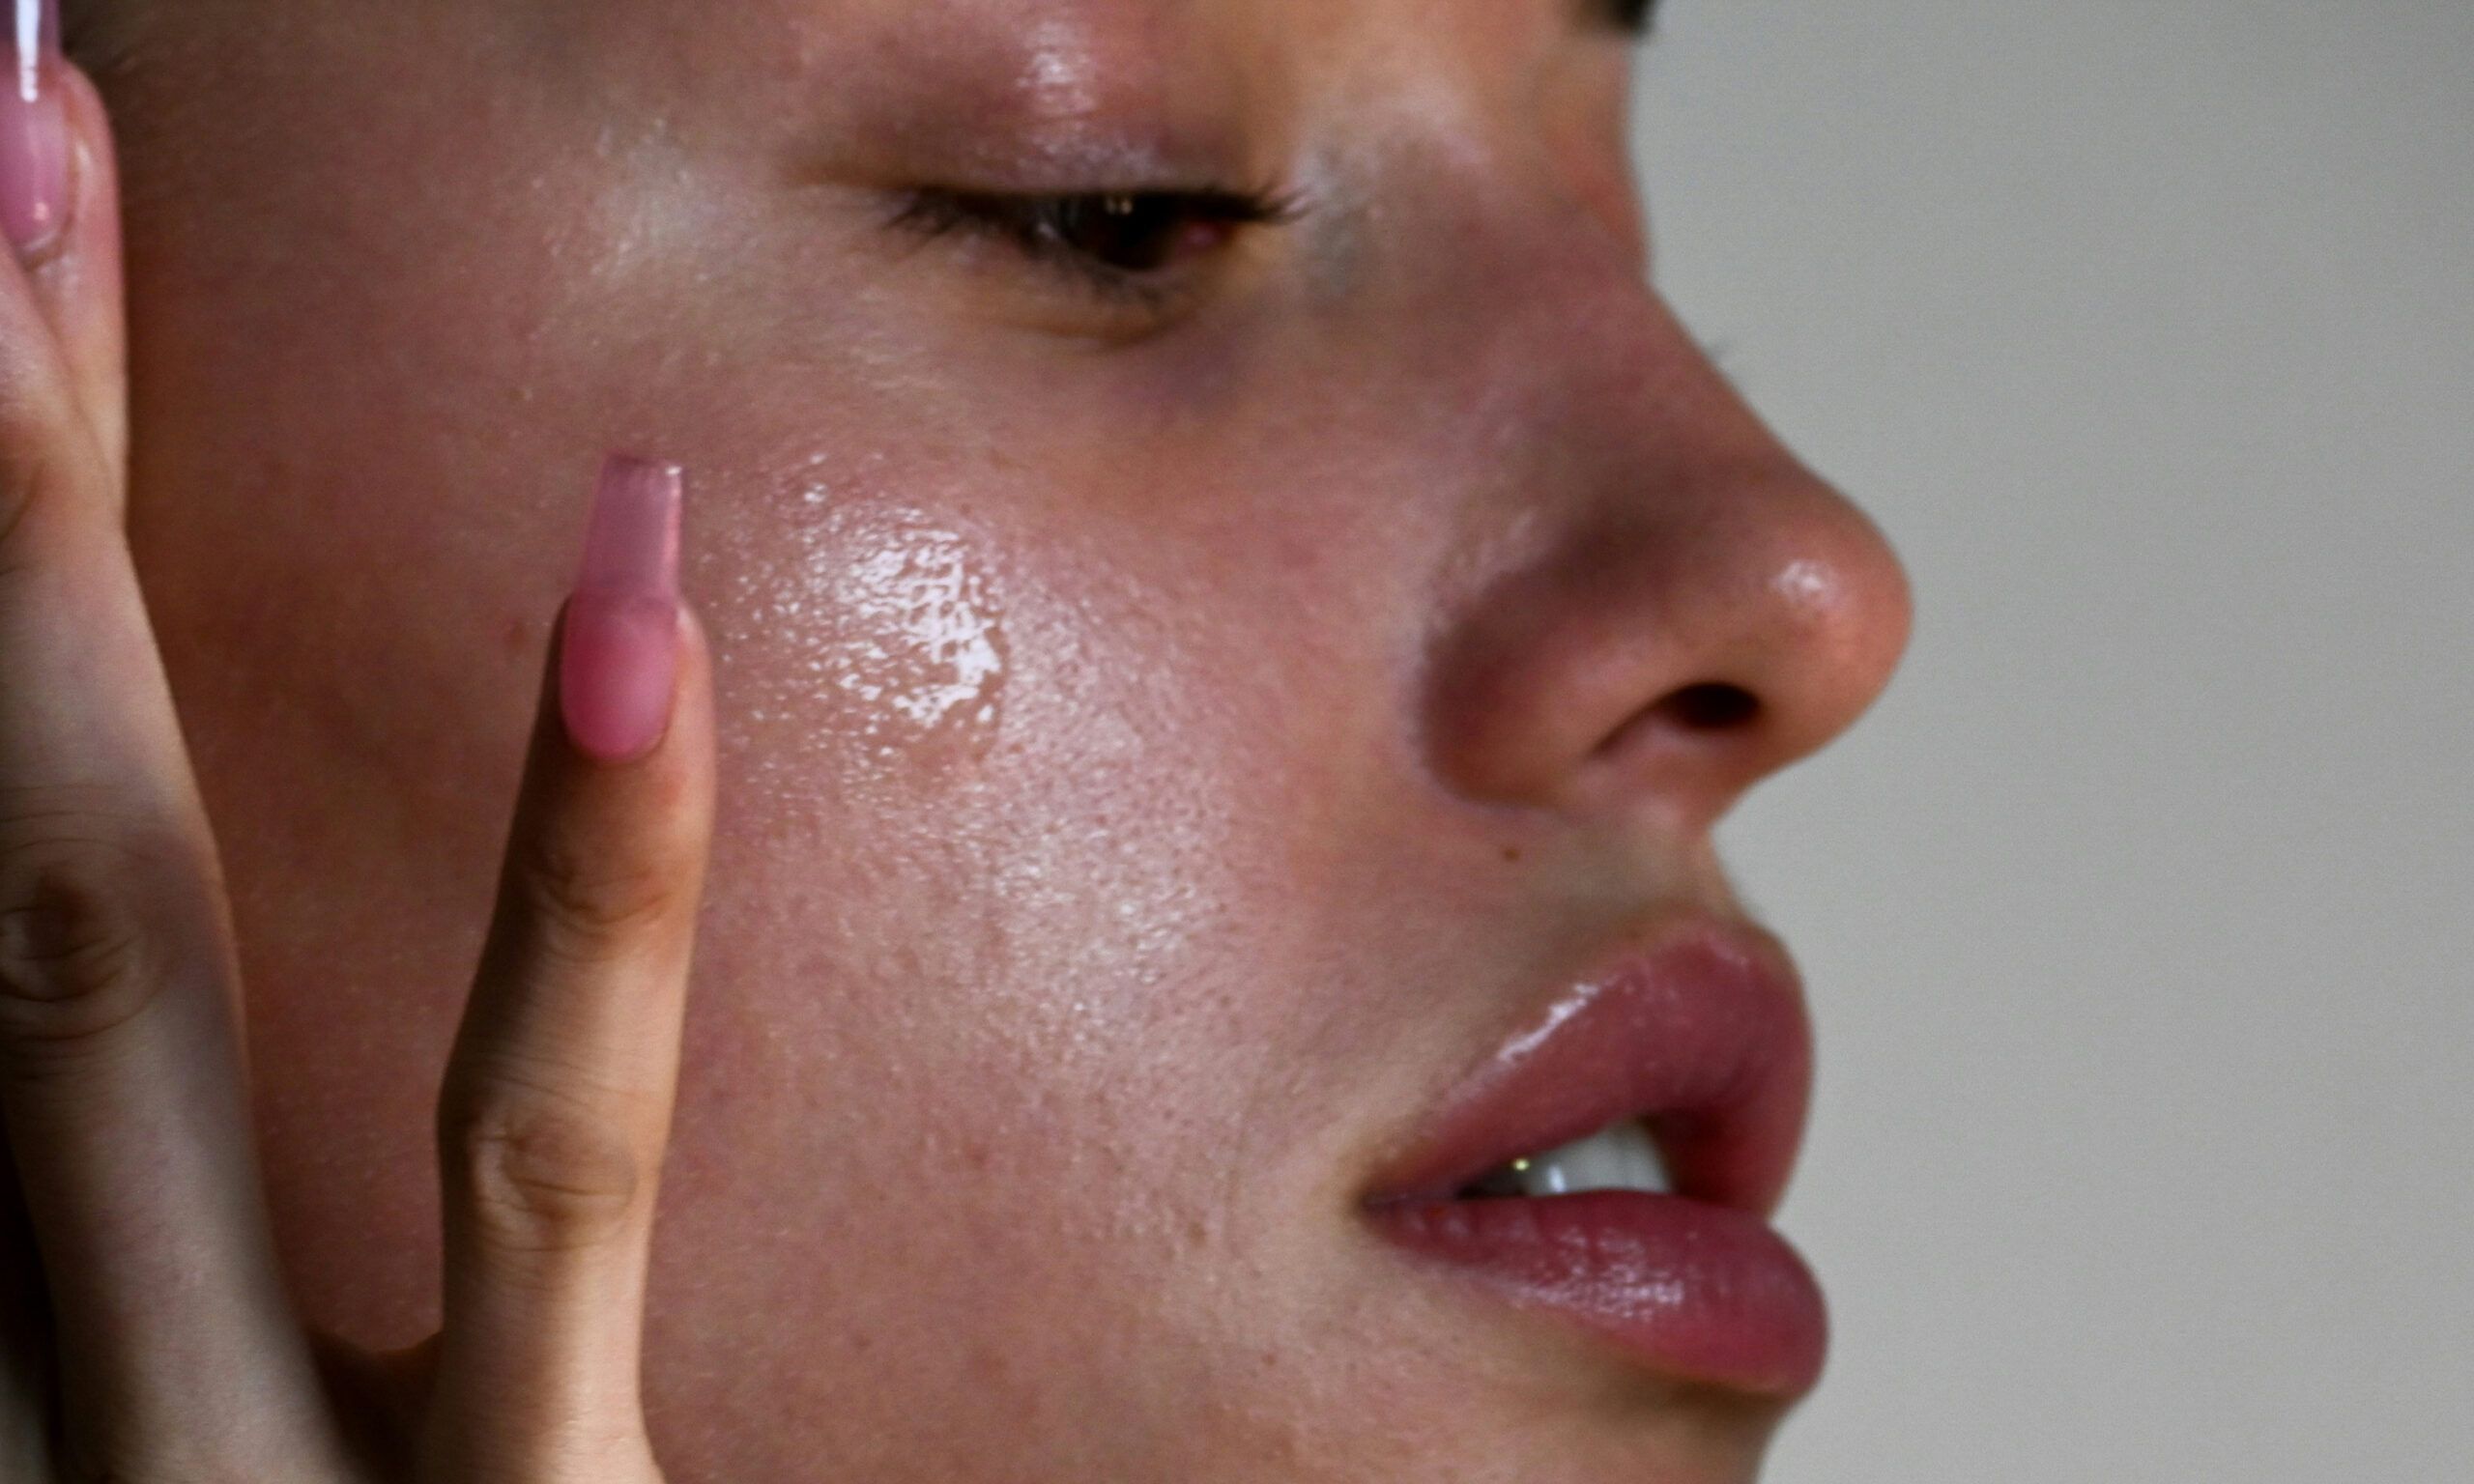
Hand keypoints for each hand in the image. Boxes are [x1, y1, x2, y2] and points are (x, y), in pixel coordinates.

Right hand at [0, 25, 715, 1482]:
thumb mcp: (195, 1475)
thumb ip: (112, 1288)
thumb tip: (46, 1041)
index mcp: (1, 1355)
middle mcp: (33, 1383)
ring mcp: (215, 1471)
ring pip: (96, 988)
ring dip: (53, 591)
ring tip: (40, 189)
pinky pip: (532, 1178)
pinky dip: (585, 895)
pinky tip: (627, 596)